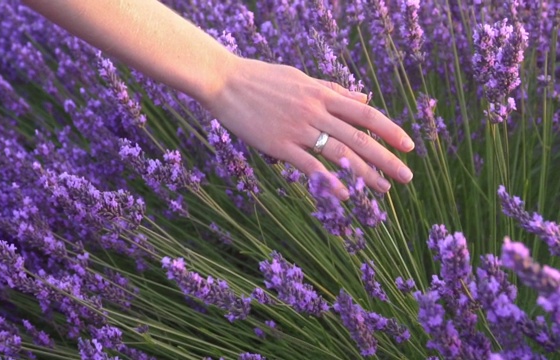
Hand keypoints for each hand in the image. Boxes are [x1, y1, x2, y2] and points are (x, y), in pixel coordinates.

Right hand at [201, 57, 414, 198]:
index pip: (365, 113)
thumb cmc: (261, 78)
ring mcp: (297, 129)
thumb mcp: (300, 77)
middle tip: (406, 177)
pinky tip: (346, 195)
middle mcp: (315, 111)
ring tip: (384, 190)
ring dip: (365, 173)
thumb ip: (332, 88)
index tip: (408, 146)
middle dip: (386, 159)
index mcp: (321, 93)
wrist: (224, 82)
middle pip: (359, 137)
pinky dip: (330, 181)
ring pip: (340, 153)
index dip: (389, 130)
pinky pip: (310, 166)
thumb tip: (362, 95)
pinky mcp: (279, 145)